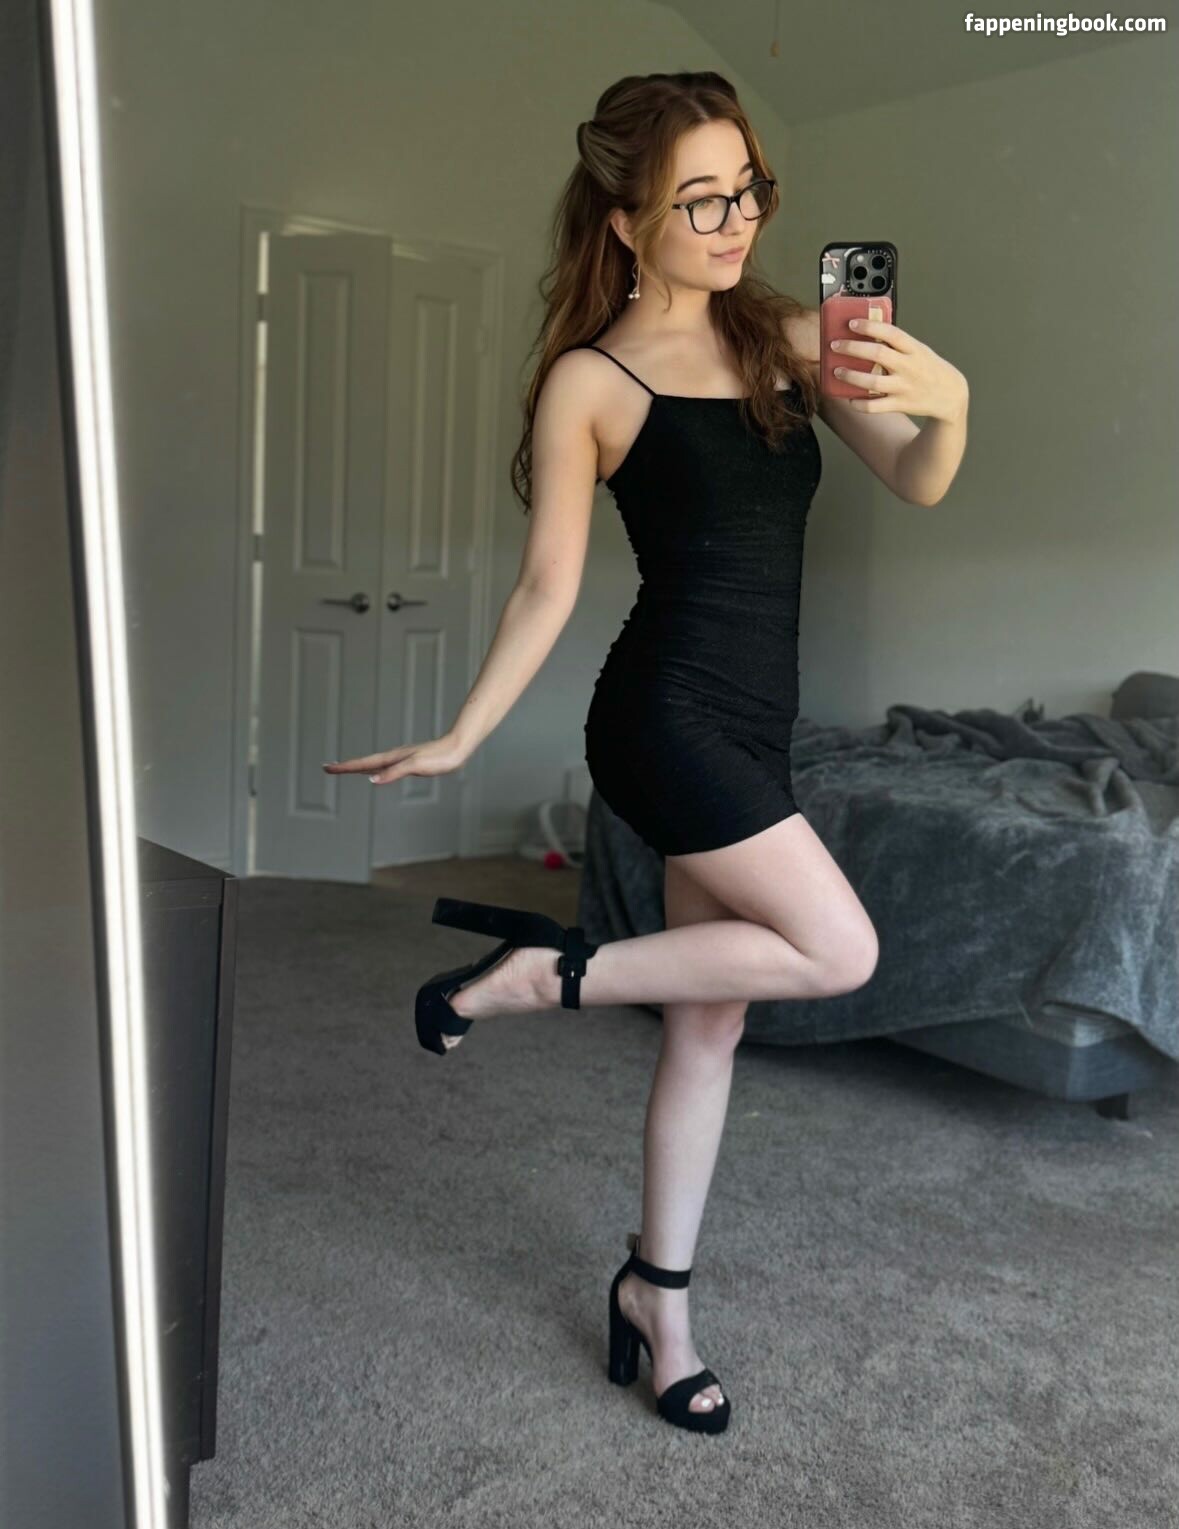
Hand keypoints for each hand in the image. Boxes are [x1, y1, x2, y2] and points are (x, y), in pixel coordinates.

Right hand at [322, 734, 466, 784]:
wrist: (458, 748)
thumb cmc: (439, 757)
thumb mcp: (416, 766)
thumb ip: (394, 772)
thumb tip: (372, 780)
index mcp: (393, 758)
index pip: (363, 764)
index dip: (345, 767)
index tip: (328, 767)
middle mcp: (394, 757)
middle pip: (363, 763)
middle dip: (345, 766)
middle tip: (327, 768)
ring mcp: (401, 759)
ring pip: (373, 764)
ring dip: (357, 767)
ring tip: (345, 769)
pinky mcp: (409, 762)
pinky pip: (385, 766)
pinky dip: (374, 769)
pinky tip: (376, 772)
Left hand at [830, 317, 967, 421]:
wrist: (950, 394)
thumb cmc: (927, 367)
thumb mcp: (918, 349)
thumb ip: (897, 343)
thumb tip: (867, 332)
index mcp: (914, 349)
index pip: (891, 332)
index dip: (870, 326)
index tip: (851, 323)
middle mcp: (909, 366)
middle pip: (878, 354)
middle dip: (853, 348)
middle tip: (835, 345)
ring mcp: (905, 387)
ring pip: (873, 382)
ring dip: (851, 376)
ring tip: (837, 371)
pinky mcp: (901, 405)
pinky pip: (876, 406)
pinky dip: (861, 404)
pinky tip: (850, 399)